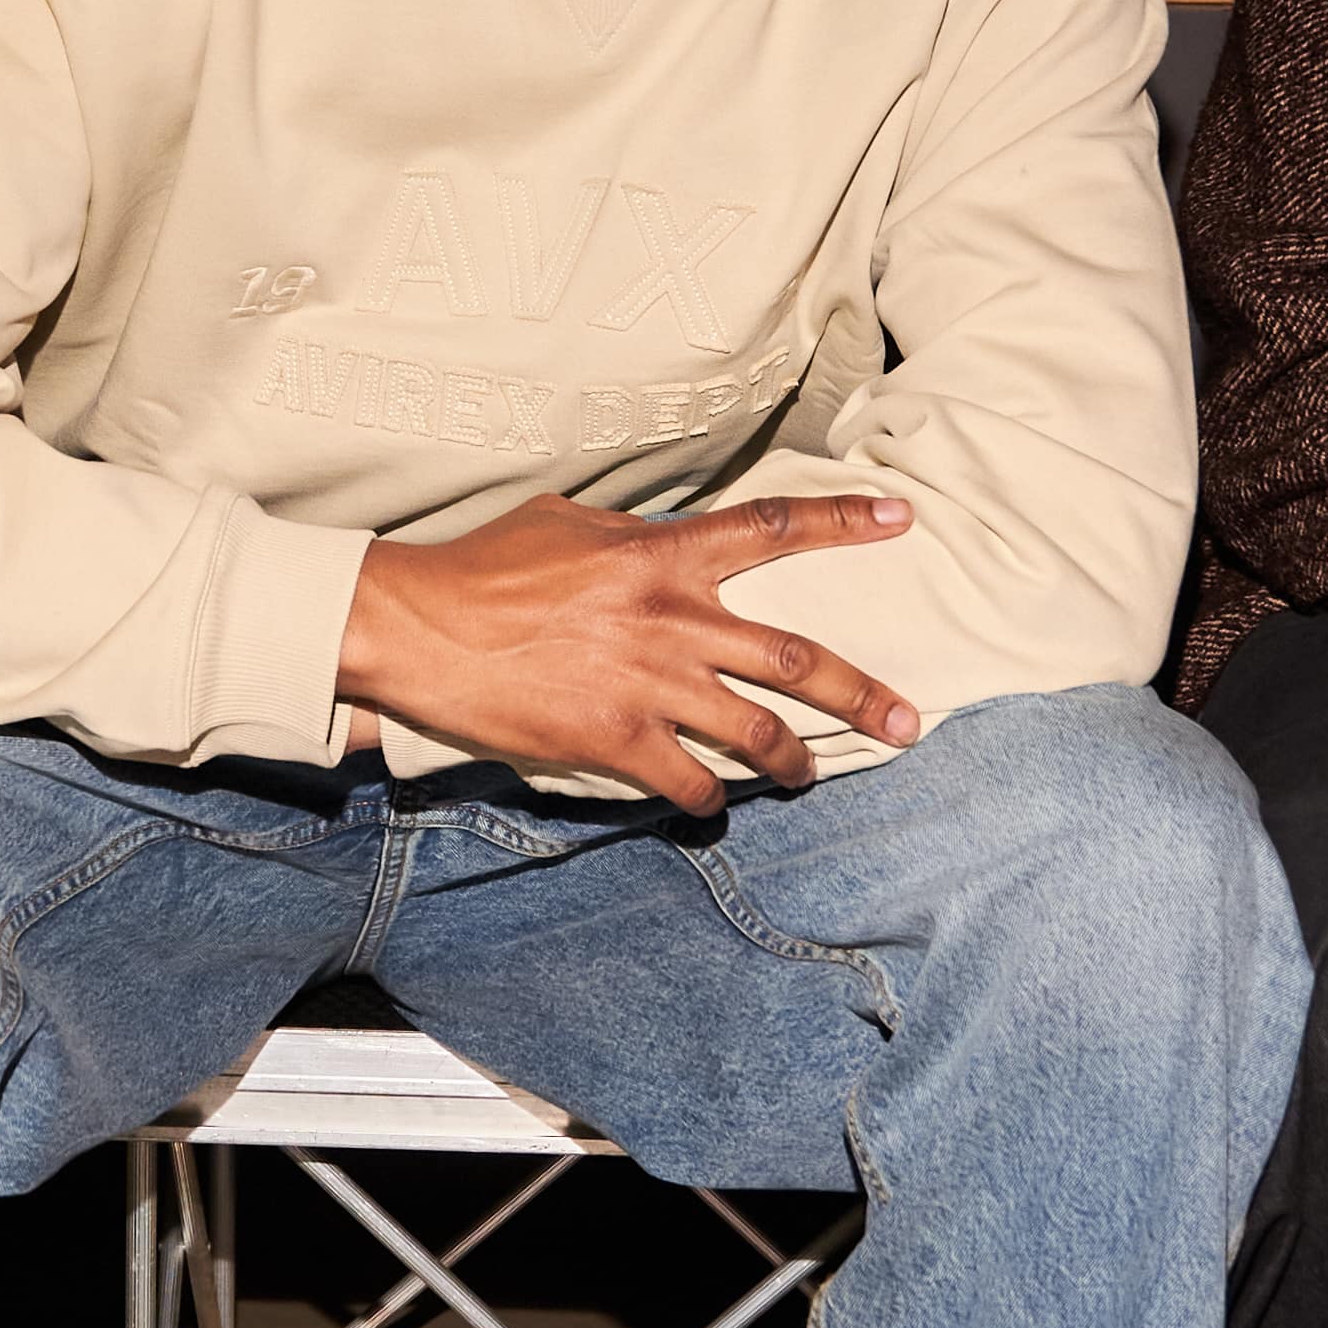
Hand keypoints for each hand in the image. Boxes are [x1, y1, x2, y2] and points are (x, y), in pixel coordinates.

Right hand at [332, 494, 919, 819]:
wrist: (419, 627)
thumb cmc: (484, 567)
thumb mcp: (566, 523)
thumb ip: (629, 534)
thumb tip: (660, 537)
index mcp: (663, 552)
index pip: (773, 527)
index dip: (843, 520)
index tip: (900, 518)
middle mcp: (672, 617)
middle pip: (795, 657)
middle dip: (861, 693)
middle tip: (908, 720)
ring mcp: (650, 684)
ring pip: (757, 732)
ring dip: (795, 760)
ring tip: (810, 774)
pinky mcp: (616, 741)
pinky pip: (689, 782)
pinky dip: (708, 801)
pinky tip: (711, 809)